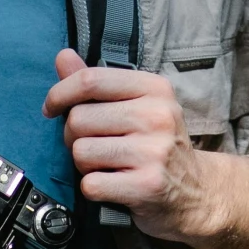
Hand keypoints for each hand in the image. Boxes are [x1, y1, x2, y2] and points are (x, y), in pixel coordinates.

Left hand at [44, 51, 248, 248]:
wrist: (197, 192)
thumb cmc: (158, 144)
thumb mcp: (138, 105)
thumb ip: (98, 83)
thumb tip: (62, 57)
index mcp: (155, 89)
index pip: (91, 80)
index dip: (60, 93)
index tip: (51, 108)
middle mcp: (157, 116)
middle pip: (79, 119)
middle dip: (73, 136)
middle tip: (93, 145)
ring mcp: (154, 152)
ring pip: (81, 152)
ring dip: (84, 164)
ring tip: (107, 165)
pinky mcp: (146, 186)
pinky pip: (90, 184)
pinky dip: (93, 188)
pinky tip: (113, 185)